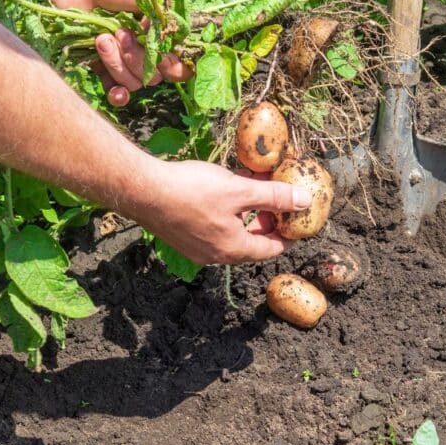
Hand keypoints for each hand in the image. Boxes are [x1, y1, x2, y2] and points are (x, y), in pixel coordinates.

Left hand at [37, 0, 191, 105]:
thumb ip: (170, 22)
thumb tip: (174, 50)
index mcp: (166, 34)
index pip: (183, 66)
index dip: (176, 67)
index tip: (163, 56)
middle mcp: (150, 50)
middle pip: (157, 77)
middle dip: (138, 59)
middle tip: (121, 34)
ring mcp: (126, 59)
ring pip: (135, 83)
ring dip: (118, 63)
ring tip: (101, 39)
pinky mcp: (103, 65)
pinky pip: (117, 91)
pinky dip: (117, 94)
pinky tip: (115, 92)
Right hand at [131, 160, 313, 264]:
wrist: (141, 189)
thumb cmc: (192, 190)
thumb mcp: (240, 190)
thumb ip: (274, 196)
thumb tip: (304, 201)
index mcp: (234, 249)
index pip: (271, 249)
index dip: (288, 234)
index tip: (297, 220)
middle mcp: (216, 255)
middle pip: (252, 243)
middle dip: (267, 222)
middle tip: (278, 203)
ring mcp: (197, 248)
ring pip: (232, 234)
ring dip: (247, 215)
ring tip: (254, 190)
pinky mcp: (182, 236)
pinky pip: (214, 228)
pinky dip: (227, 213)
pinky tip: (226, 189)